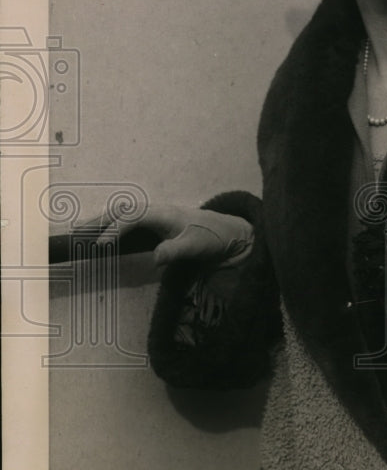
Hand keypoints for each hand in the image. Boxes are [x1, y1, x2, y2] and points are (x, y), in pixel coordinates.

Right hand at [79, 204, 253, 267]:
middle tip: (77, 233)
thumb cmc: (212, 238)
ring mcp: (154, 216)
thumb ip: (176, 251)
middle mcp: (156, 211)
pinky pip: (128, 222)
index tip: (101, 244)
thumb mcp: (196, 247)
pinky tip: (101, 235)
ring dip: (102, 221)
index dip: (115, 229)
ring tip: (80, 231)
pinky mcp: (154, 224)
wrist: (226, 233)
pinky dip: (112, 226)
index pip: (132, 217)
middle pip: (121, 211)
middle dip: (99, 221)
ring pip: (122, 214)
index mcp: (163, 213)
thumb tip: (155, 258)